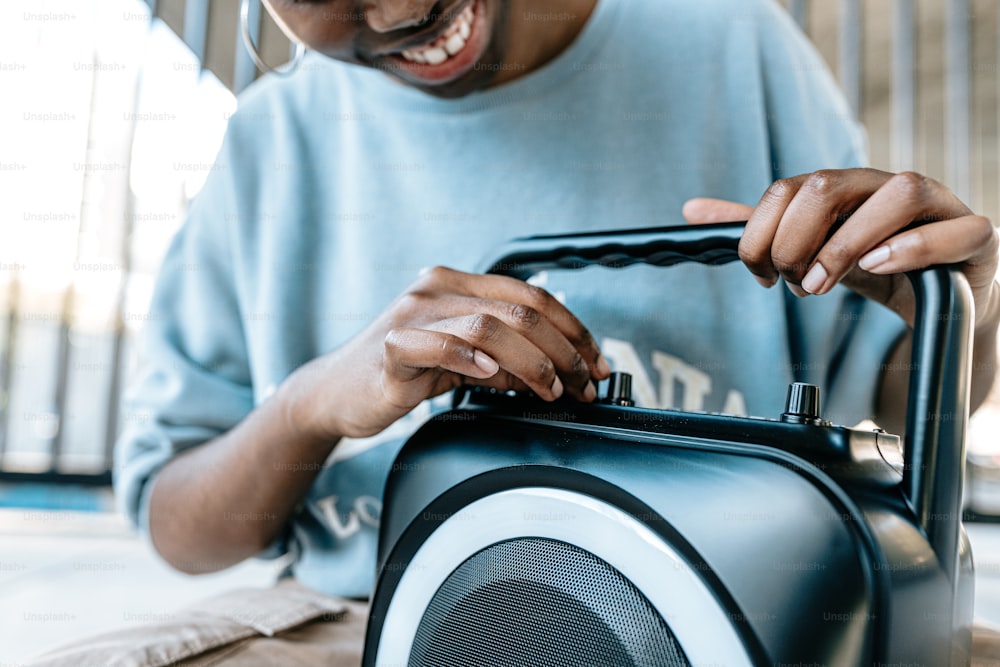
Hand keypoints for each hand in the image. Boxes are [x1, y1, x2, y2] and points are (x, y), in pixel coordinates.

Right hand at [281, 266, 610, 439]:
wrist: (337, 393)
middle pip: (520, 311)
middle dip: (564, 352)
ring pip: (491, 325)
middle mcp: (437, 290)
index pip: (532, 297)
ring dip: (533, 363)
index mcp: (458, 285)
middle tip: (583, 385)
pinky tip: (491, 378)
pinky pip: (441, 345)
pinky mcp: (393, 346)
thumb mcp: (464, 363)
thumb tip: (558, 372)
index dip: (573, 330)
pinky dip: (472, 360)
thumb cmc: (400, 374)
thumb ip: (507, 360)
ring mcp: (413, 314)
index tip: (596, 363)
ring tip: (548, 391)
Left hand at [683, 168, 998, 328]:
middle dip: (798, 239)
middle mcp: (888, 186)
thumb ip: (761, 232)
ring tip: (825, 283)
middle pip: (831, 184)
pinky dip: (915, 247)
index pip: (791, 188)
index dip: (763, 231)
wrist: (948, 301)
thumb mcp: (812, 251)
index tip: (762, 275)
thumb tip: (692, 211)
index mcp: (847, 188)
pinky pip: (958, 228)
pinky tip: (880, 268)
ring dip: (849, 242)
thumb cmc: (877, 267)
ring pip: (900, 191)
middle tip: (796, 284)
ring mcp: (939, 207)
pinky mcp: (975, 237)